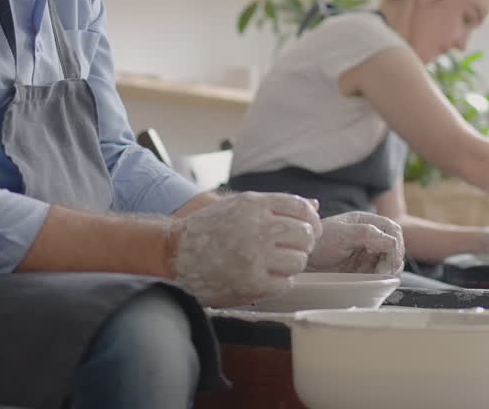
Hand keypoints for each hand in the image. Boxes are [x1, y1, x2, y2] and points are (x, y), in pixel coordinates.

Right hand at [170, 191, 319, 306]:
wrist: (174, 253)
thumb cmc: (207, 228)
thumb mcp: (239, 205)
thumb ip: (277, 204)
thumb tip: (314, 205)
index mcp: (255, 204)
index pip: (302, 209)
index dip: (311, 221)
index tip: (308, 230)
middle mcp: (257, 228)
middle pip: (305, 235)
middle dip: (302, 243)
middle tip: (290, 249)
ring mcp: (255, 256)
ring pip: (299, 260)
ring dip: (292, 263)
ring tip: (275, 263)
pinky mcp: (252, 283)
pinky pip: (286, 282)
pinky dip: (281, 281)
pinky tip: (267, 276)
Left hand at [308, 211, 404, 274]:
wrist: (303, 261)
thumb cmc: (318, 242)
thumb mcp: (340, 234)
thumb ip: (365, 233)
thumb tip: (391, 240)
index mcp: (367, 222)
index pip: (392, 229)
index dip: (395, 244)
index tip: (390, 258)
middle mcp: (371, 236)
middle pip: (395, 247)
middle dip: (393, 260)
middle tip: (384, 272)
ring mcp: (370, 253)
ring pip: (391, 261)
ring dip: (390, 270)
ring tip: (379, 276)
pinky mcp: (366, 269)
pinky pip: (382, 273)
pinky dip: (383, 277)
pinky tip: (375, 280)